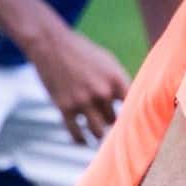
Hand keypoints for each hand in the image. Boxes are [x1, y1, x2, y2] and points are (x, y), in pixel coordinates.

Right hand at [28, 26, 130, 143]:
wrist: (51, 44)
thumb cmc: (82, 53)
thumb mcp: (108, 62)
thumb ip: (120, 83)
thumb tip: (133, 104)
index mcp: (116, 79)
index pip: (133, 107)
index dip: (134, 118)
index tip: (134, 124)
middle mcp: (102, 92)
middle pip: (115, 121)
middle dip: (111, 122)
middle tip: (108, 124)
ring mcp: (83, 101)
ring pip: (98, 131)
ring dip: (98, 134)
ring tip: (98, 134)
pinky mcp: (65, 107)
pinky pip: (76, 133)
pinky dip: (81, 140)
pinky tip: (83, 141)